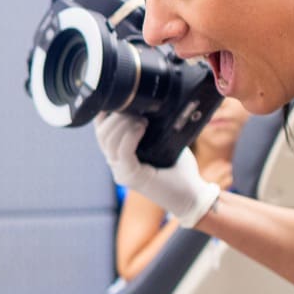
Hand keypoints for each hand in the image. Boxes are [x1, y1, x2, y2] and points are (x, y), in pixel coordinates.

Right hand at [96, 112, 219, 227]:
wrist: (191, 195)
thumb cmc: (180, 169)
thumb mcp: (164, 142)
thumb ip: (152, 127)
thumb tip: (151, 101)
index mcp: (120, 156)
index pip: (101, 131)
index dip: (105, 113)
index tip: (121, 99)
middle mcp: (116, 165)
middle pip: (101, 135)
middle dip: (115, 117)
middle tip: (135, 108)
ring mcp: (121, 172)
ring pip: (108, 142)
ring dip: (123, 124)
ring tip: (141, 118)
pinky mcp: (131, 177)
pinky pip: (122, 152)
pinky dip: (130, 135)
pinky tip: (141, 126)